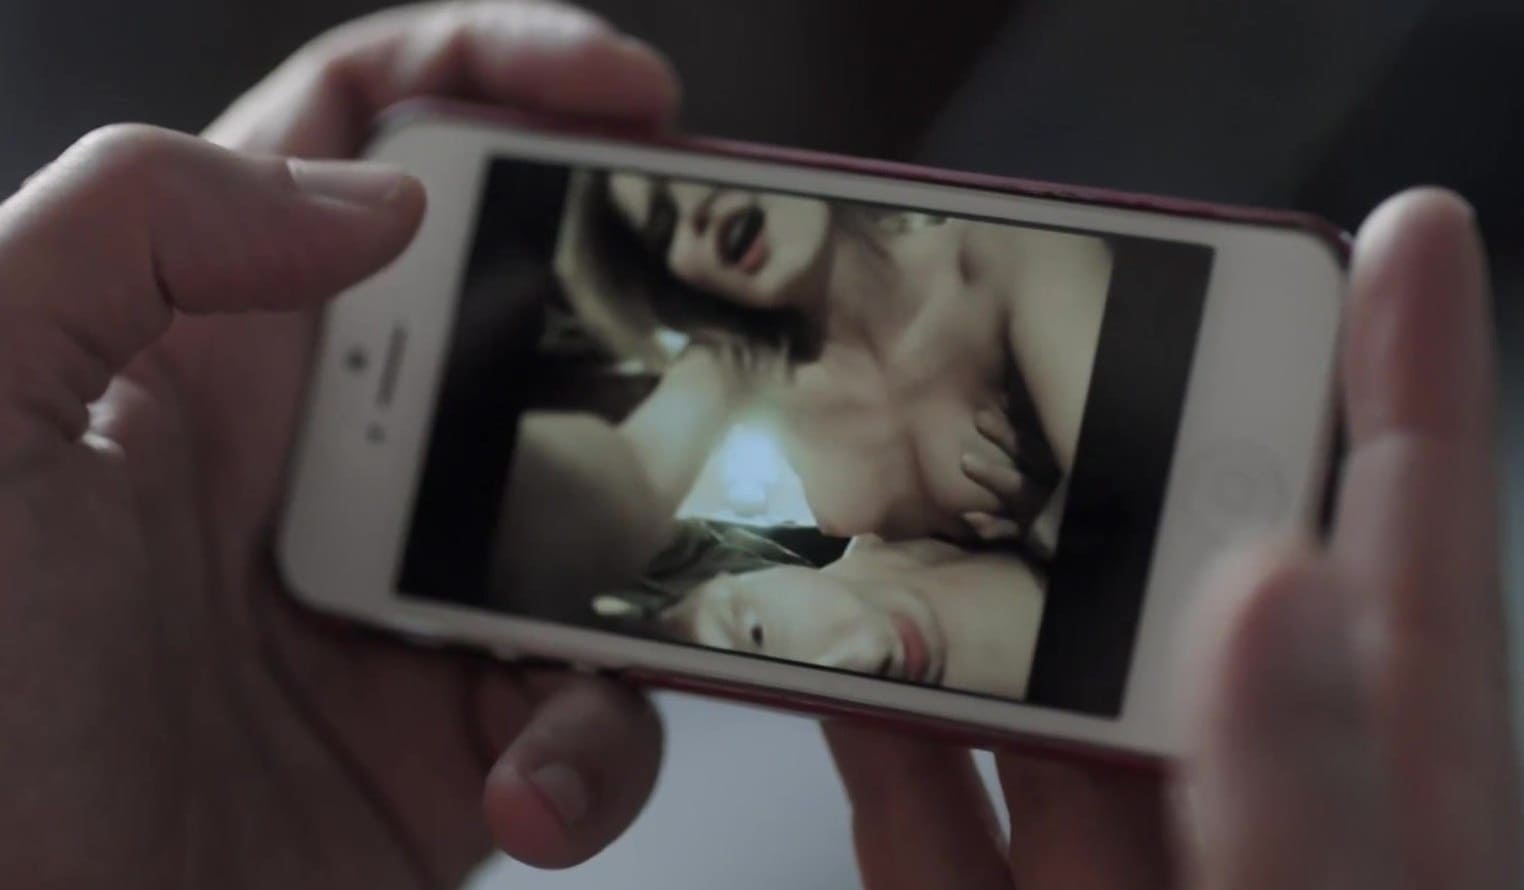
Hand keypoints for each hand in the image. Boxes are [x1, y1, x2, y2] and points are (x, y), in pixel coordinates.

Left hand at [0, 4, 679, 886]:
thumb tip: (377, 201)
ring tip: (576, 651)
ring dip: (638, 578)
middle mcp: (319, 466)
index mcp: (205, 353)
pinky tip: (523, 781)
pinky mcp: (446, 743)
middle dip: (637, 326)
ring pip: (600, 527)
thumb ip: (128, 230)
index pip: (360, 146)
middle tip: (714, 357)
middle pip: (526, 324)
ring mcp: (399, 605)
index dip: (497, 76)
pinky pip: (586, 707)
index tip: (629, 95)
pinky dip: (592, 747)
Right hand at [827, 190, 1520, 888]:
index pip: (1416, 581)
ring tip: (919, 469)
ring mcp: (1118, 888)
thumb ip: (1306, 811)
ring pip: (1048, 709)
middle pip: (1202, 615)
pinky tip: (831, 654)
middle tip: (1088, 343)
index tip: (1403, 242)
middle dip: (1144, 469)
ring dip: (978, 591)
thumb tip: (1268, 593)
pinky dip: (877, 729)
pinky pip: (928, 817)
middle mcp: (1250, 835)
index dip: (1412, 397)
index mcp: (1400, 838)